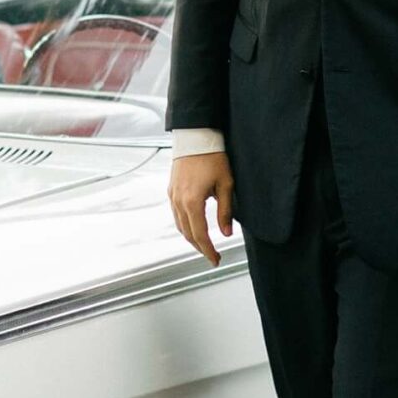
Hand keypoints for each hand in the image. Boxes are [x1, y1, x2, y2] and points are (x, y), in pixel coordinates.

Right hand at [169, 150, 235, 265]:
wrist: (195, 137)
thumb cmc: (213, 157)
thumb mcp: (226, 185)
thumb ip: (225, 211)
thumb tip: (226, 233)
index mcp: (192, 201)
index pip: (200, 235)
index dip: (208, 250)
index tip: (215, 260)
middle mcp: (179, 201)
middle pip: (187, 234)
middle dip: (200, 247)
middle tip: (212, 256)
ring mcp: (172, 196)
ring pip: (179, 226)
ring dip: (191, 238)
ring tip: (204, 245)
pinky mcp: (171, 190)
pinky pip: (176, 215)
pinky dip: (184, 225)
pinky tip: (193, 226)